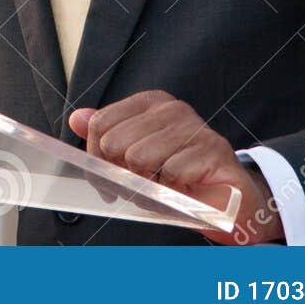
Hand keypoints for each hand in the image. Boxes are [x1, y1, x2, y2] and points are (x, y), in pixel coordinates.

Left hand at [68, 90, 282, 243]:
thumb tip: (76, 118)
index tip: (110, 176)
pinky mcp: (212, 149)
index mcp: (150, 103)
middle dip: (121, 174)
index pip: (99, 123)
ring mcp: (193, 126)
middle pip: (114, 142)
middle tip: (143, 185)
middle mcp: (171, 109)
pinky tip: (185, 188)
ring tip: (166, 186)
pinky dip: (173, 190)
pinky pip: (169, 174)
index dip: (97, 158)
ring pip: (139, 158)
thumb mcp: (136, 155)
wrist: (228, 201)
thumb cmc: (179, 177)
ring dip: (148, 184)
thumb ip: (107, 134)